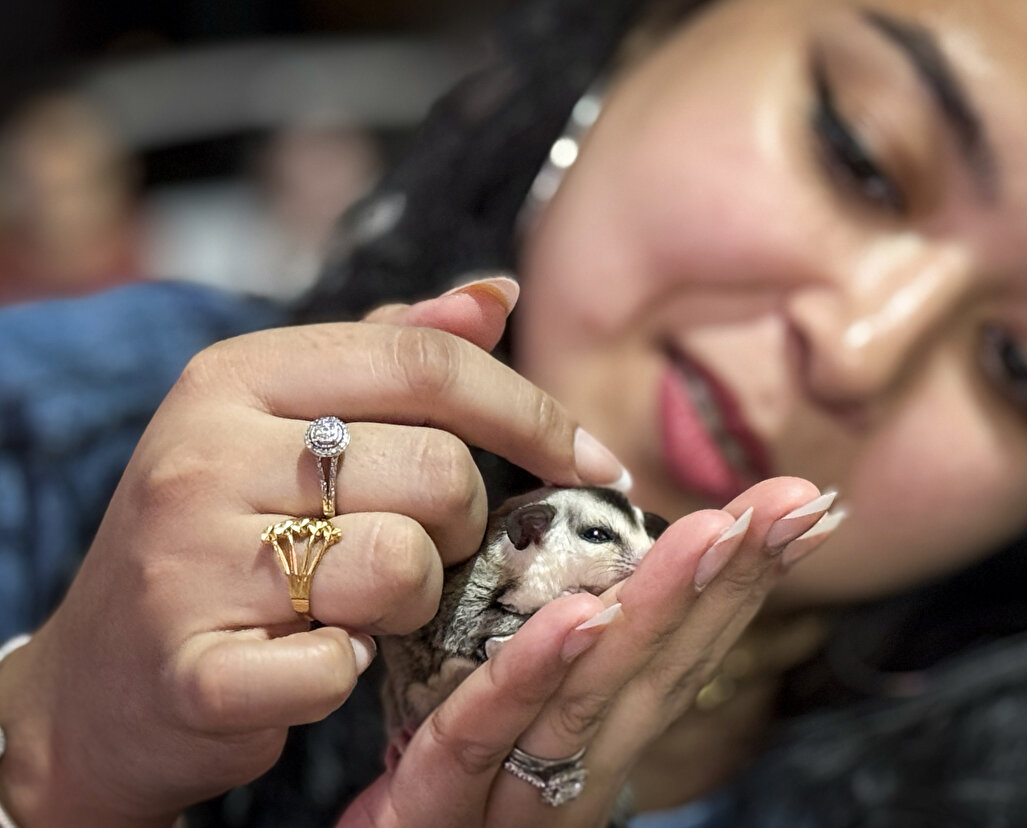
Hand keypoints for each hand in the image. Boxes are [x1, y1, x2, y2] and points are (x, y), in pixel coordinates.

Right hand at [0, 277, 629, 826]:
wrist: (97, 681)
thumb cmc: (219, 537)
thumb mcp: (282, 423)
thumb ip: (393, 355)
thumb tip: (496, 294)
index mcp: (236, 375)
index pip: (428, 362)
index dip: (532, 413)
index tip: (595, 463)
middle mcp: (204, 452)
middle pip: (436, 469)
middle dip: (464, 523)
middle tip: (425, 548)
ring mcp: (188, 561)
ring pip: (403, 566)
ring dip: (412, 602)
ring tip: (361, 604)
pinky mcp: (192, 669)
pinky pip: (340, 670)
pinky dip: (347, 675)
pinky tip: (316, 660)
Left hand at [338, 477, 836, 826]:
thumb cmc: (435, 800)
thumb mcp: (496, 718)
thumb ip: (545, 658)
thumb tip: (595, 561)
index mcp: (592, 742)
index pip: (678, 653)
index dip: (740, 584)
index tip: (796, 510)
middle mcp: (573, 777)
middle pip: (660, 672)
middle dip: (731, 582)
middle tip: (792, 504)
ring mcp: (513, 810)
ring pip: (592, 699)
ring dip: (659, 610)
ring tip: (715, 533)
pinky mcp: (433, 816)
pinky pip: (478, 739)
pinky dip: (532, 675)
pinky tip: (584, 618)